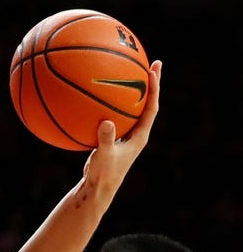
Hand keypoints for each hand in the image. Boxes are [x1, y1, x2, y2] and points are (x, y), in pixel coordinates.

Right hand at [83, 59, 160, 187]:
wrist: (98, 187)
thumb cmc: (103, 174)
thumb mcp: (104, 156)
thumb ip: (106, 139)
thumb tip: (106, 122)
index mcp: (140, 136)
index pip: (151, 108)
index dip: (154, 90)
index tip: (152, 72)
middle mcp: (136, 132)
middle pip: (146, 102)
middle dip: (150, 83)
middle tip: (152, 63)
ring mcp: (125, 134)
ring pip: (131, 107)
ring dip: (132, 90)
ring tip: (130, 72)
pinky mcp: (114, 136)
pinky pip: (114, 114)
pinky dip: (109, 103)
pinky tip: (98, 94)